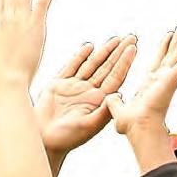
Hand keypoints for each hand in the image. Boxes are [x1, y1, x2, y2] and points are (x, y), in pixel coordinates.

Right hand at [35, 35, 136, 155]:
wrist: (43, 139)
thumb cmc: (67, 138)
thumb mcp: (89, 126)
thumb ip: (103, 111)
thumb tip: (119, 95)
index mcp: (99, 101)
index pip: (115, 78)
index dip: (124, 62)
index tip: (133, 48)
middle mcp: (89, 92)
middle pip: (107, 68)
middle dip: (118, 52)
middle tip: (131, 37)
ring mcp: (74, 87)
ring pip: (92, 65)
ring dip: (103, 52)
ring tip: (115, 39)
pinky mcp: (59, 84)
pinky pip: (72, 66)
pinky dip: (80, 56)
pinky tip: (89, 47)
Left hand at [106, 25, 176, 135]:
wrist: (139, 128)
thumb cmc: (131, 125)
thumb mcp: (118, 109)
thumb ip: (114, 101)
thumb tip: (111, 98)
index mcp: (150, 84)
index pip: (159, 61)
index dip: (164, 48)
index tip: (168, 37)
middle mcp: (162, 80)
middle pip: (172, 56)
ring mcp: (169, 78)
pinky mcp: (173, 78)